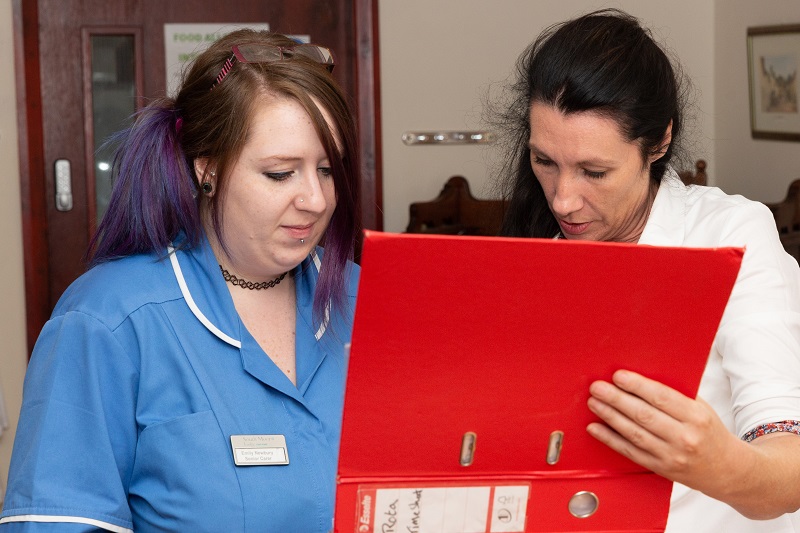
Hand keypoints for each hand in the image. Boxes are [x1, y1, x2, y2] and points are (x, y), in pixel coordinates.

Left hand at [585, 369, 746, 495]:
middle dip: (616, 399)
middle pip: (644, 415)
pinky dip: (610, 439)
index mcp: (696, 417)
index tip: (618, 376)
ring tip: (594, 402)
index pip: (662, 398)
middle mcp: (684, 438)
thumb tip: (640, 377)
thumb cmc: (709, 431)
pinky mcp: (660, 468)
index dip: (637, 386)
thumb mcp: (701, 408)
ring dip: (609, 416)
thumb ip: (675, 394)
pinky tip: (595, 428)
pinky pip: (630, 452)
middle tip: (597, 387)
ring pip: (634, 433)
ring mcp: (671, 456)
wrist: (727, 470)